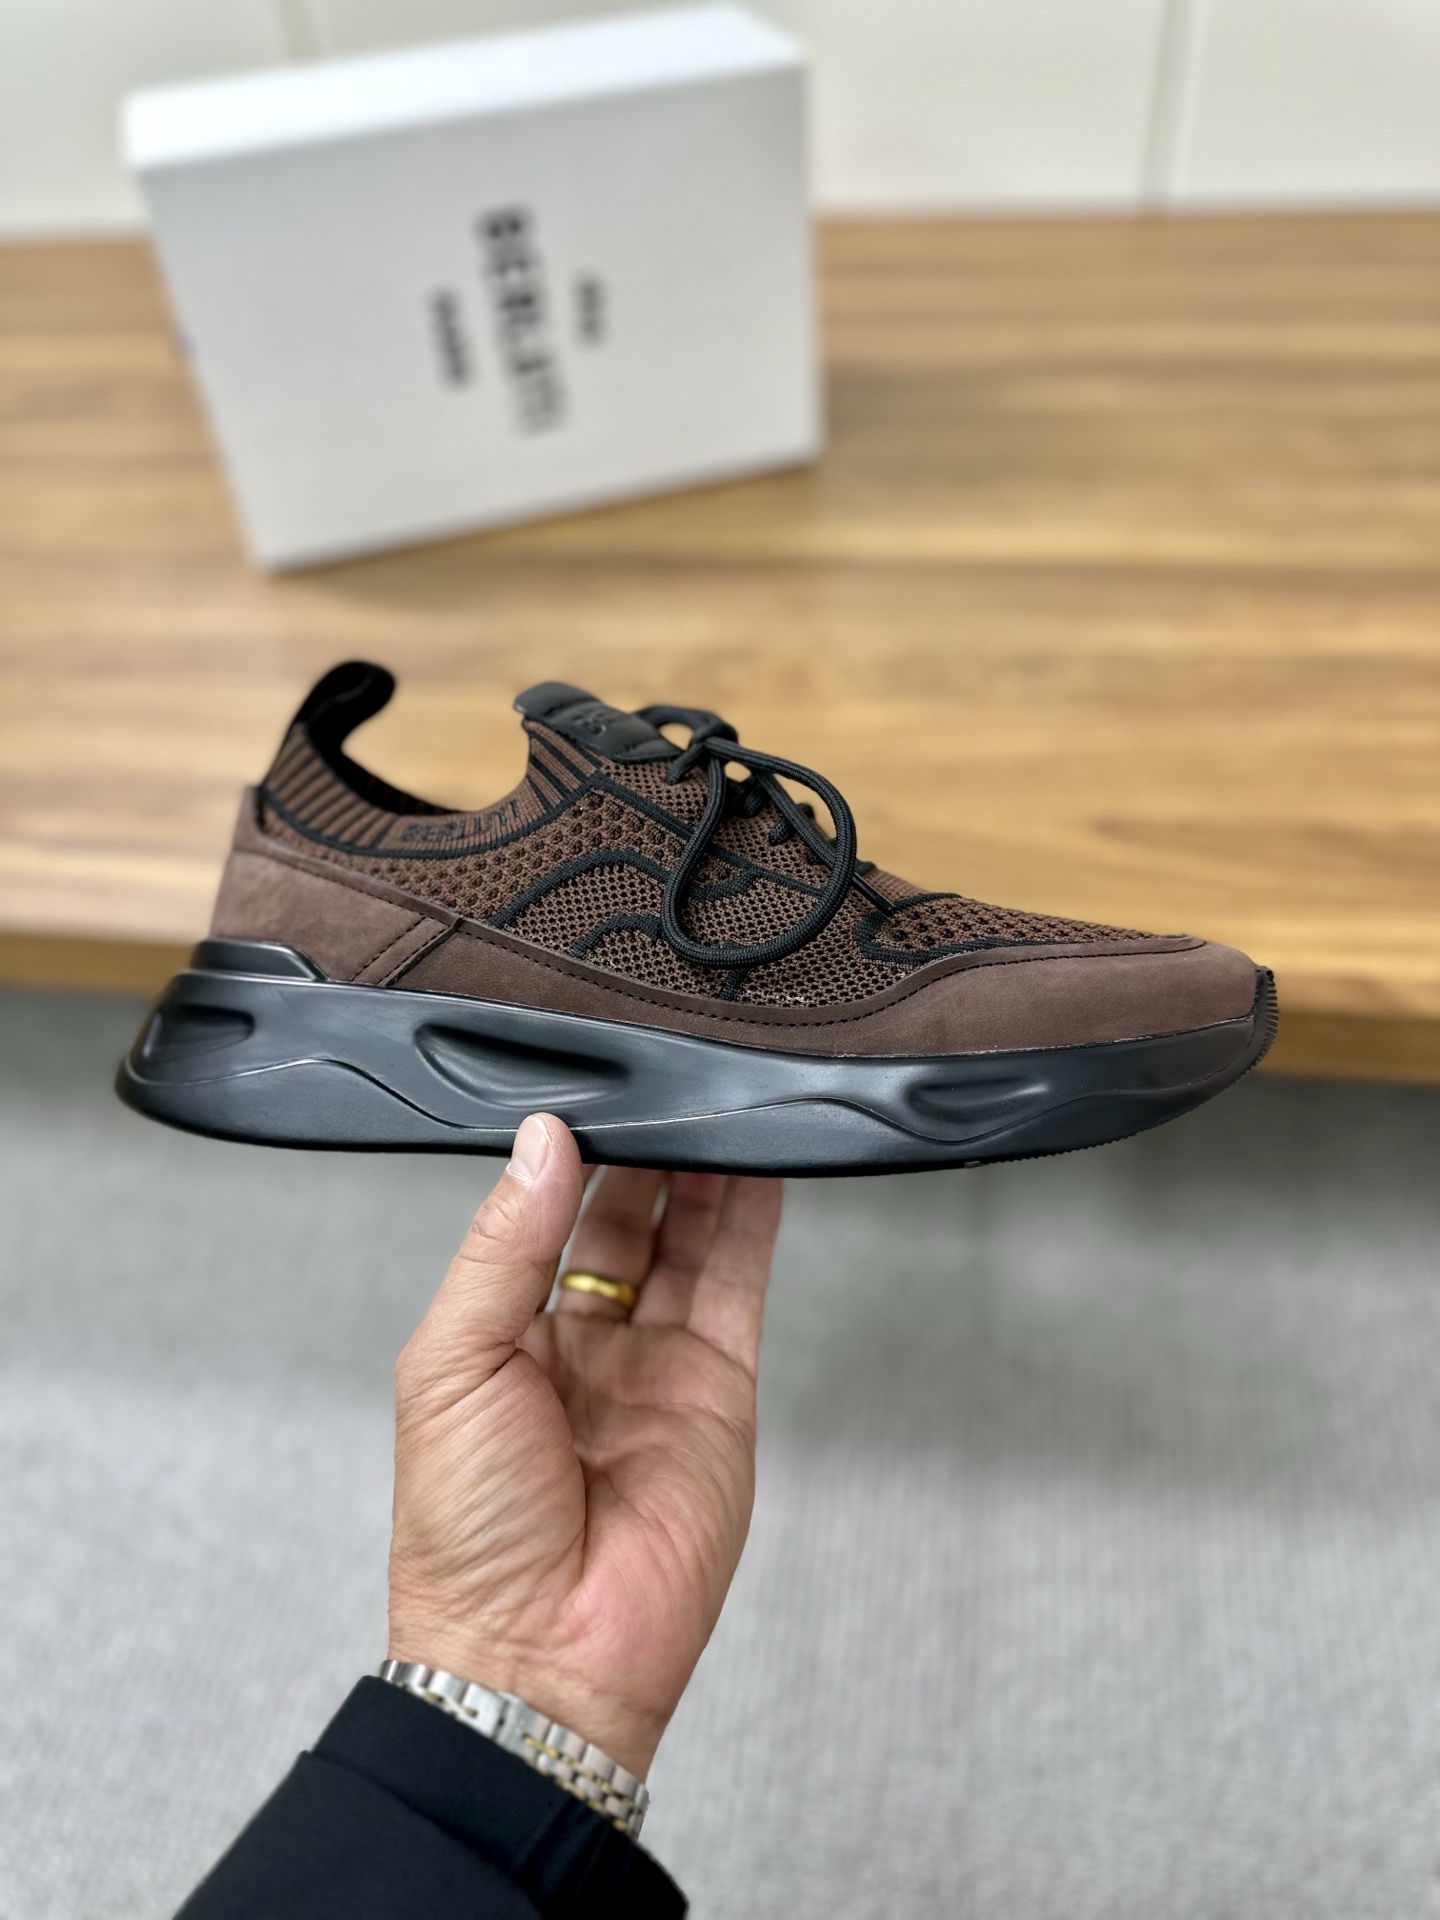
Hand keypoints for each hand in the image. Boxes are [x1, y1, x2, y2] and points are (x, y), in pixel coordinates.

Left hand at [387, 1114, 782, 1778]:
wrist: (541, 1655)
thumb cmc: (466, 1535)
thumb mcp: (452, 1367)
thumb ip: (500, 1250)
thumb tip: (539, 1146)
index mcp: (503, 1335)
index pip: (542, 1216)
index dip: (566, 1154)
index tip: (585, 1093)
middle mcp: (583, 1344)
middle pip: (623, 1217)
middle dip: (643, 1151)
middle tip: (662, 1086)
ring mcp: (656, 1365)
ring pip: (687, 1239)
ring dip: (702, 1171)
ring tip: (713, 1103)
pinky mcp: (720, 1388)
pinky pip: (738, 1287)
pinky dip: (752, 1222)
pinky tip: (756, 1164)